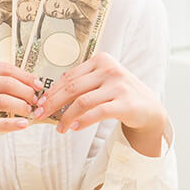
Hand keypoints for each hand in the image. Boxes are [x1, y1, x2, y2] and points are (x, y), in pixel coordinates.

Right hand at [0, 58, 42, 171]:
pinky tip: (22, 124)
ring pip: (4, 101)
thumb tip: (26, 79)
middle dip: (27, 92)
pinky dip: (12, 124)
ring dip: (22, 106)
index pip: (5, 68)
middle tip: (35, 99)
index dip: (25, 76)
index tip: (37, 83)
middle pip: (7, 84)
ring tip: (29, 110)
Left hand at [33, 53, 167, 153]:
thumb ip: (83, 84)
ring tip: (60, 129)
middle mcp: (110, 70)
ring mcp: (118, 86)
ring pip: (82, 102)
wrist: (149, 108)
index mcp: (101, 60)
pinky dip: (83, 121)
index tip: (40, 103)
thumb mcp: (103, 81)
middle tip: (40, 115)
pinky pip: (97, 113)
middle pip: (72, 88)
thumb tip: (50, 97)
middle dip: (53, 103)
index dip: (52, 91)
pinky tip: (75, 128)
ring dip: (66, 117)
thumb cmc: (120, 94)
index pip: (70, 76)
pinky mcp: (125, 104)